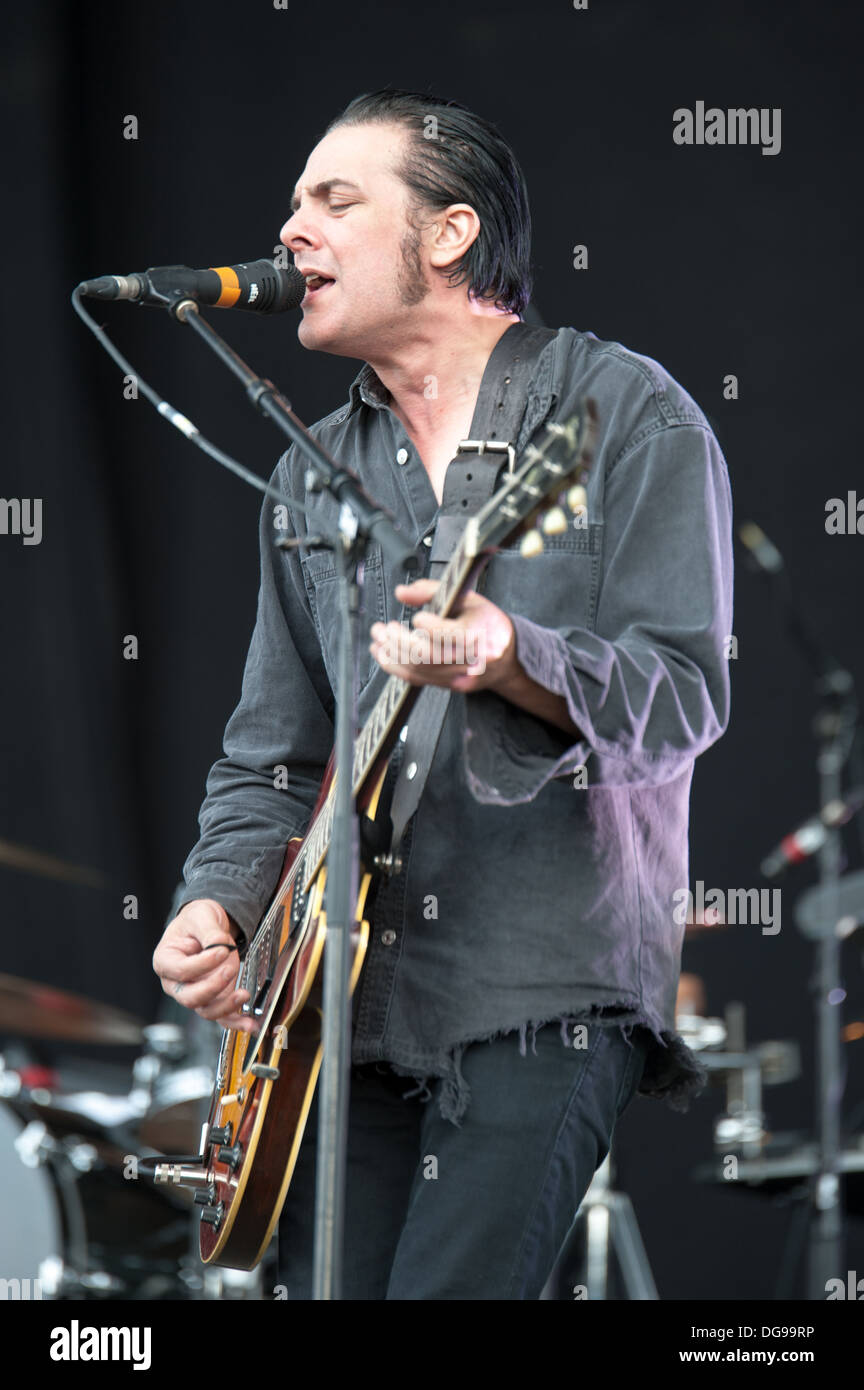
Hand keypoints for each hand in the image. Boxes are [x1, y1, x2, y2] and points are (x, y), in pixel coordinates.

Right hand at [152, 899, 256, 1032]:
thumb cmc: (196, 921)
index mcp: (166, 961)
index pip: (181, 970)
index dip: (202, 964)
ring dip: (226, 1006)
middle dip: (212, 987)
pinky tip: (249, 1024)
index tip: (222, 950)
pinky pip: (221, 1017)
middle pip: (190, 997)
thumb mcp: (201, 916)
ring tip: (243, 994)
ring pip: (206, 1010)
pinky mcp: (212, 999)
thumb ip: (209, 931)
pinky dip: (235, 1022)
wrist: (207, 926)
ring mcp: (195, 993)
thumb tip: (219, 946)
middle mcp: (176, 983)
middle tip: (230, 970)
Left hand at [369, 578, 517, 692]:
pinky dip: (397, 668)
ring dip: (392, 655)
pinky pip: (419, 680)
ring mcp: (461, 677)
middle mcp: (472, 660)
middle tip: (381, 629)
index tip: (417, 617)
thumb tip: (402, 592)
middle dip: (397, 642)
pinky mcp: (452, 687)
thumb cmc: (486, 622)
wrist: (507, 655)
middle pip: (427, 656)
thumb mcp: (467, 597)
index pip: (449, 634)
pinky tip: (385, 656)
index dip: (428, 625)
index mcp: (480, 633)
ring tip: (378, 641)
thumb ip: (432, 591)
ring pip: (419, 671)